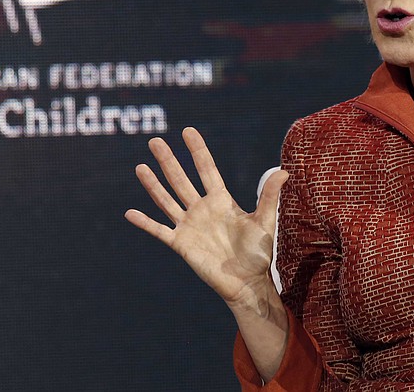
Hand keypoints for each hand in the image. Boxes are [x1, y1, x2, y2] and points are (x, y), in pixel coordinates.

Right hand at [125, 127, 288, 307]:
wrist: (247, 282)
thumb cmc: (258, 252)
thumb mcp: (264, 221)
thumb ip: (269, 196)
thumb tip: (284, 171)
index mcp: (221, 200)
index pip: (206, 169)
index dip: (198, 150)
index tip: (188, 131)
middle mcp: (202, 208)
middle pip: (181, 179)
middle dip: (168, 160)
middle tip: (155, 141)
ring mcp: (189, 225)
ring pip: (167, 200)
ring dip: (153, 185)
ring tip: (140, 167)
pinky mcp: (181, 244)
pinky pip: (159, 230)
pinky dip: (145, 222)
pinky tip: (130, 213)